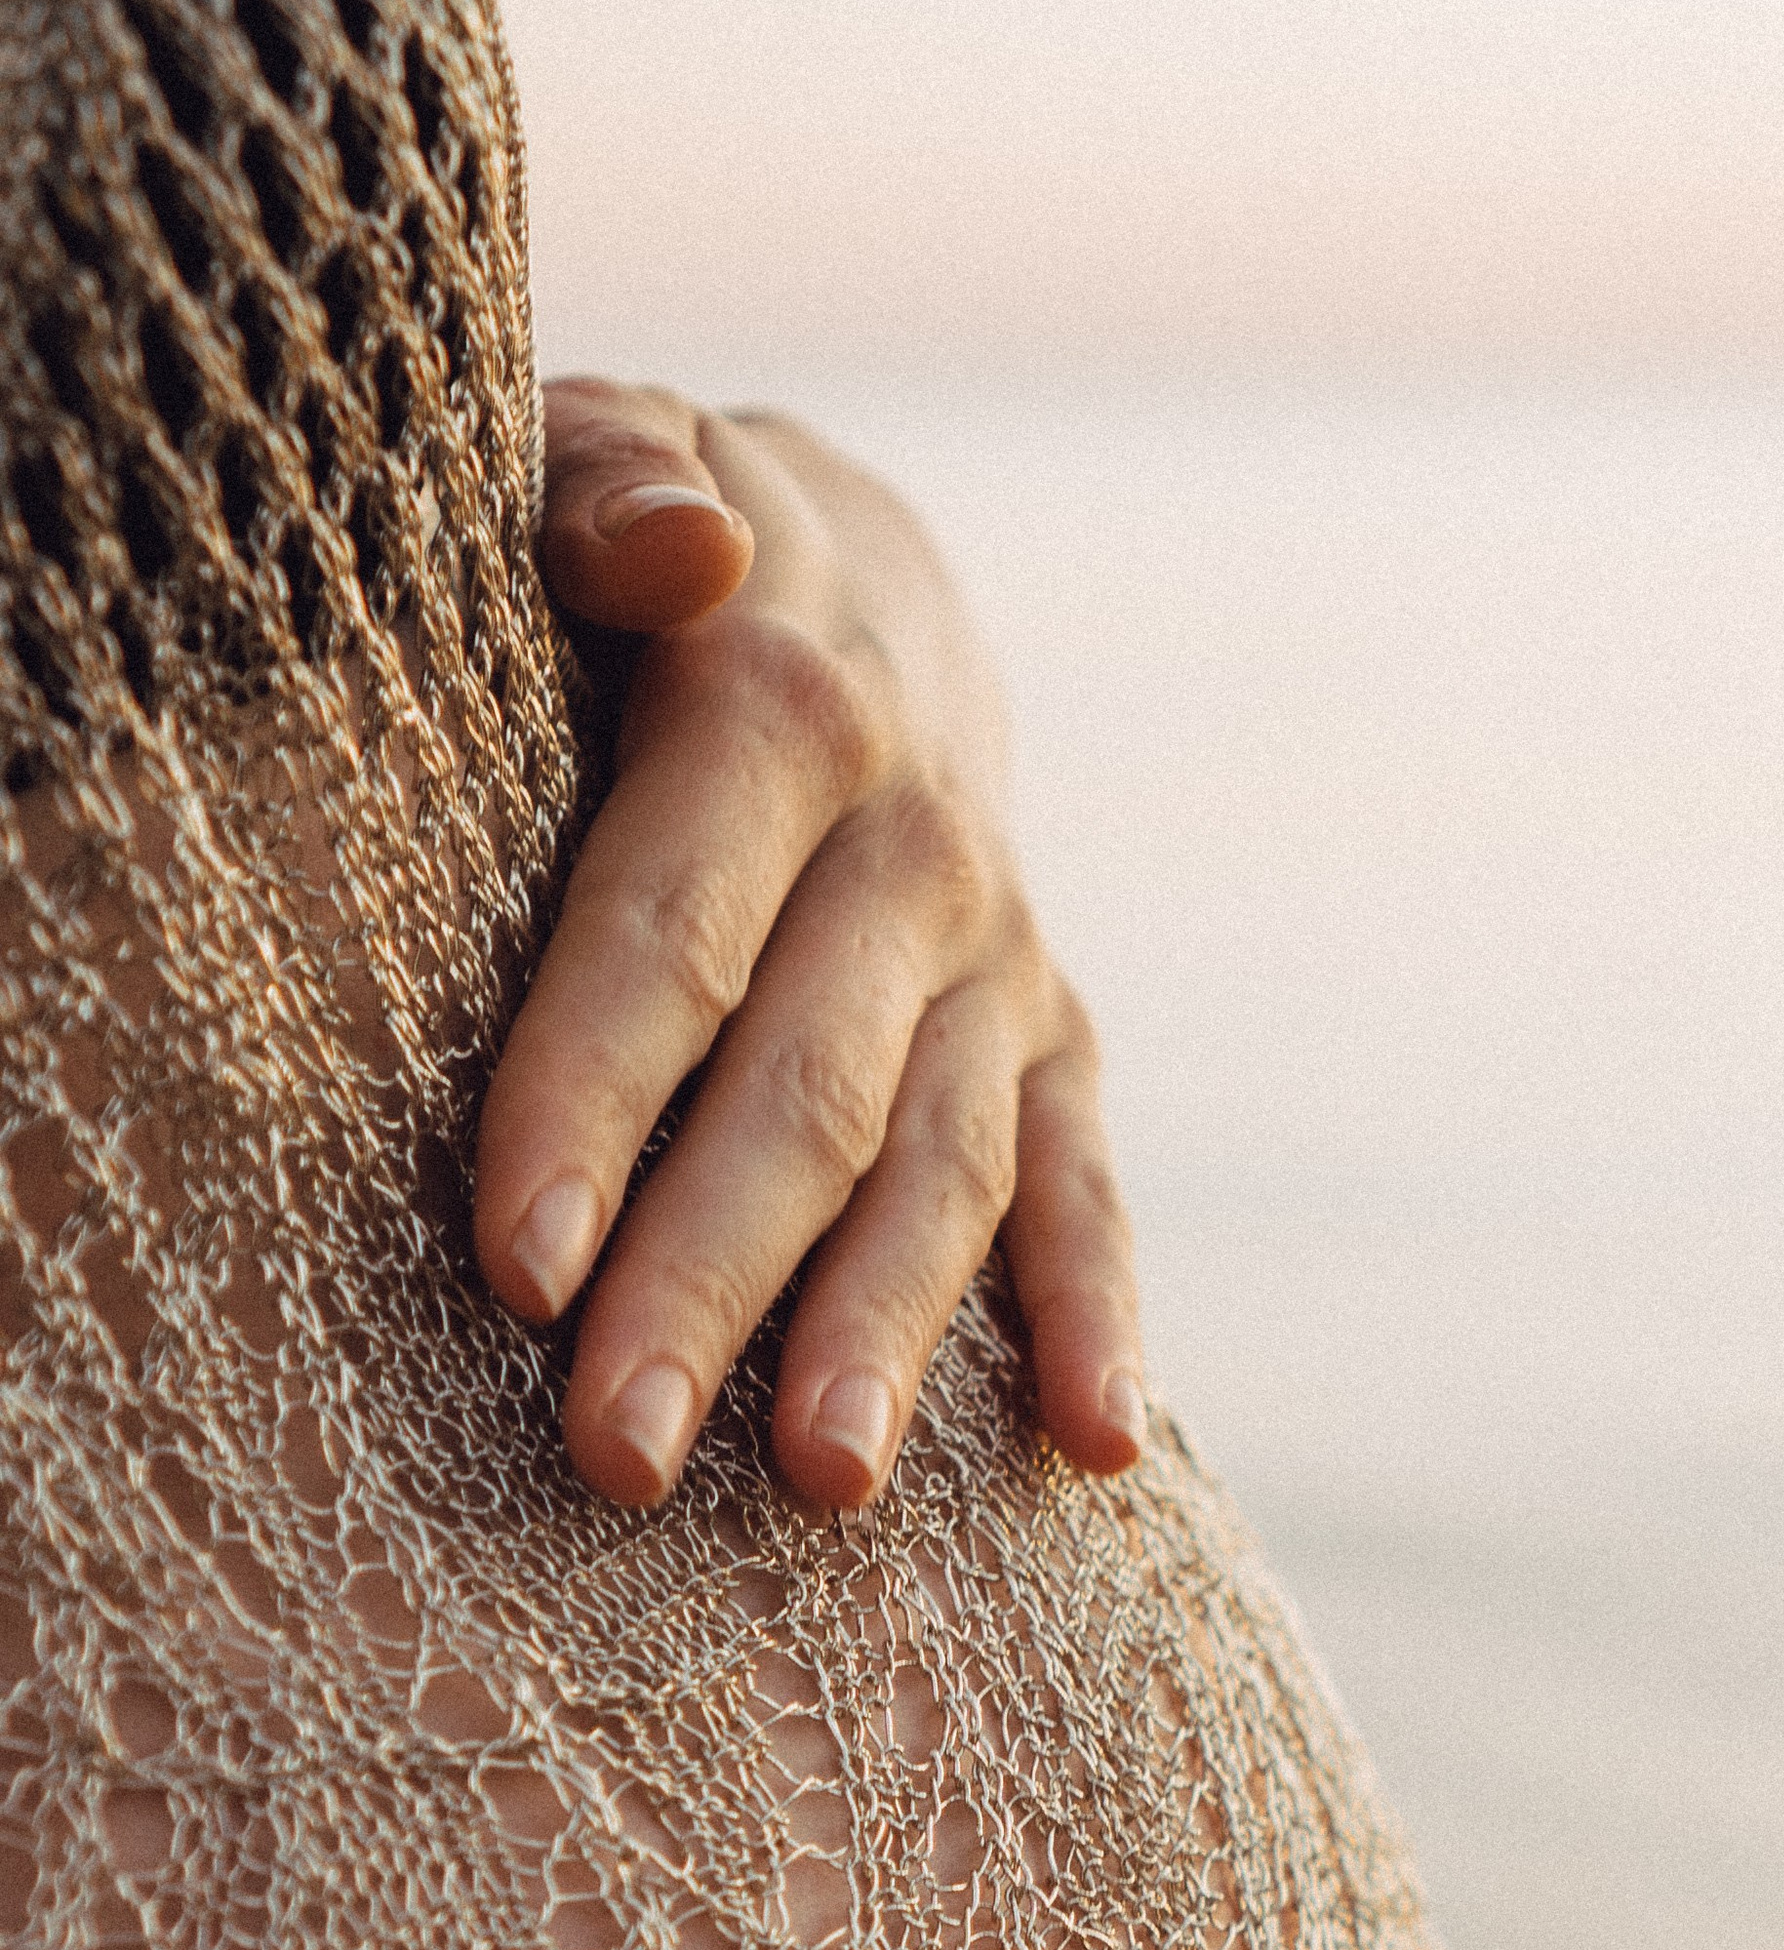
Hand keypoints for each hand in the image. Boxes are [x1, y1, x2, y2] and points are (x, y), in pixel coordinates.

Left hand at [477, 379, 1144, 1516]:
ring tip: (819, 1492)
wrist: (850, 575)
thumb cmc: (631, 546)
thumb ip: (604, 484)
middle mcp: (918, 847)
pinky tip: (1099, 1451)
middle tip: (612, 1455)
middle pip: (808, 1093)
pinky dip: (1102, 1316)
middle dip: (706, 1281)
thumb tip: (679, 543)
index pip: (675, 930)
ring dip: (881, 1334)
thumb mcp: (594, 457)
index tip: (516, 1266)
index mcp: (781, 704)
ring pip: (942, 1170)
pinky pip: (1087, 1188)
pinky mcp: (1056, 1039)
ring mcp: (999, 958)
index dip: (593, 1096)